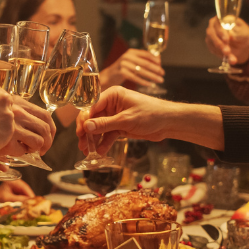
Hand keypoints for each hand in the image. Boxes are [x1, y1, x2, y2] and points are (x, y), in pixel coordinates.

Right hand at [0, 95, 55, 156]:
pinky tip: (11, 150)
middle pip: (45, 128)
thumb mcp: (1, 107)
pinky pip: (23, 150)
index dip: (51, 129)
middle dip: (48, 142)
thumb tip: (38, 125)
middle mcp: (17, 111)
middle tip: (43, 149)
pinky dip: (20, 152)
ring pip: (39, 141)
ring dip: (34, 148)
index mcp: (17, 101)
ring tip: (25, 148)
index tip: (48, 136)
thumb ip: (18, 111)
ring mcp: (12, 125)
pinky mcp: (7, 140)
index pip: (44, 115)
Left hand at [0, 179, 35, 205]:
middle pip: (26, 189)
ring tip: (31, 205)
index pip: (24, 187)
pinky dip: (24, 199)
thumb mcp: (8, 198)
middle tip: (34, 204)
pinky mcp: (16, 190)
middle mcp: (15, 182)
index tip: (34, 200)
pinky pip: (22, 195)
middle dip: (29, 197)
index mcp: (12, 181)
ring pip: (25, 192)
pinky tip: (26, 204)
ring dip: (28, 199)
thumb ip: (19, 199)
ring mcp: (16, 186)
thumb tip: (29, 201)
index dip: (30, 194)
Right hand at [76, 86, 223, 154]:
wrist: (168, 122)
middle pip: (93, 118)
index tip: (80, 132)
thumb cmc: (151, 113)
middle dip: (87, 132)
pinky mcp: (120, 126)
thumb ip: (105, 124)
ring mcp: (115, 116)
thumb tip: (87, 127)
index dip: (84, 120)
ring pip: (99, 128)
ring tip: (88, 152)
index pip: (91, 106)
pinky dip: (104, 143)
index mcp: (112, 95)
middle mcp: (112, 104)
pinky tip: (100, 152)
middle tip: (82, 145)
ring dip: (94, 140)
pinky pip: (108, 135)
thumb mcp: (126, 120)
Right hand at [99, 48, 163, 88]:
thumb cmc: (123, 69)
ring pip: (141, 71)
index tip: (161, 65)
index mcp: (131, 52)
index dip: (155, 59)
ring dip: (152, 76)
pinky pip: (135, 78)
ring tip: (160, 80)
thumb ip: (144, 60)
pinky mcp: (121, 72)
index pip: (146, 54)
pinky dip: (143, 82)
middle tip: (163, 74)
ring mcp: (123, 64)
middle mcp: (127, 56)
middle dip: (156, 69)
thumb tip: (159, 59)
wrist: (109, 76)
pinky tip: (150, 85)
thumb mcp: (133, 62)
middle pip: (145, 63)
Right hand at [206, 16, 248, 65]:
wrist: (242, 45)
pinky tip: (230, 59)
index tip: (227, 40)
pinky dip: (222, 56)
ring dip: (221, 52)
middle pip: (211, 33)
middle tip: (227, 51)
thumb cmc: (243, 35)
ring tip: (232, 58)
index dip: (221, 31)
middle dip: (219, 44)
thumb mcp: (245, 32)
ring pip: (212, 44)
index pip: (218, 22)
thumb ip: (238, 32)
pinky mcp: (211, 45)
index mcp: (222, 18)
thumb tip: (230, 35)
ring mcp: (211, 36)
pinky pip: (214, 51)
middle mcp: (213, 26)